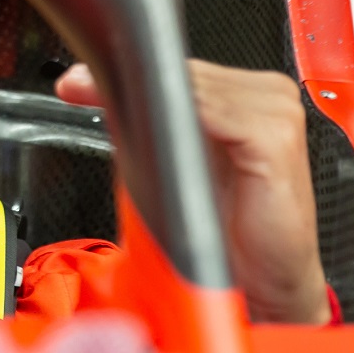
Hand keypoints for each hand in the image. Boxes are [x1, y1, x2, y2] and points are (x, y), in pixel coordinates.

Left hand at [56, 60, 329, 324]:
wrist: (266, 284)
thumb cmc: (226, 231)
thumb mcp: (173, 168)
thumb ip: (146, 126)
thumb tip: (91, 92)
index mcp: (248, 95)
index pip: (179, 68)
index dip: (127, 72)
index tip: (77, 81)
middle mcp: (268, 96)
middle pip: (184, 72)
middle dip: (130, 83)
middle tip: (80, 89)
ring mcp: (277, 113)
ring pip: (195, 87)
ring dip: (151, 98)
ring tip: (115, 114)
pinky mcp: (276, 139)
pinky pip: (217, 113)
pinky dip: (181, 116)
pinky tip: (157, 130)